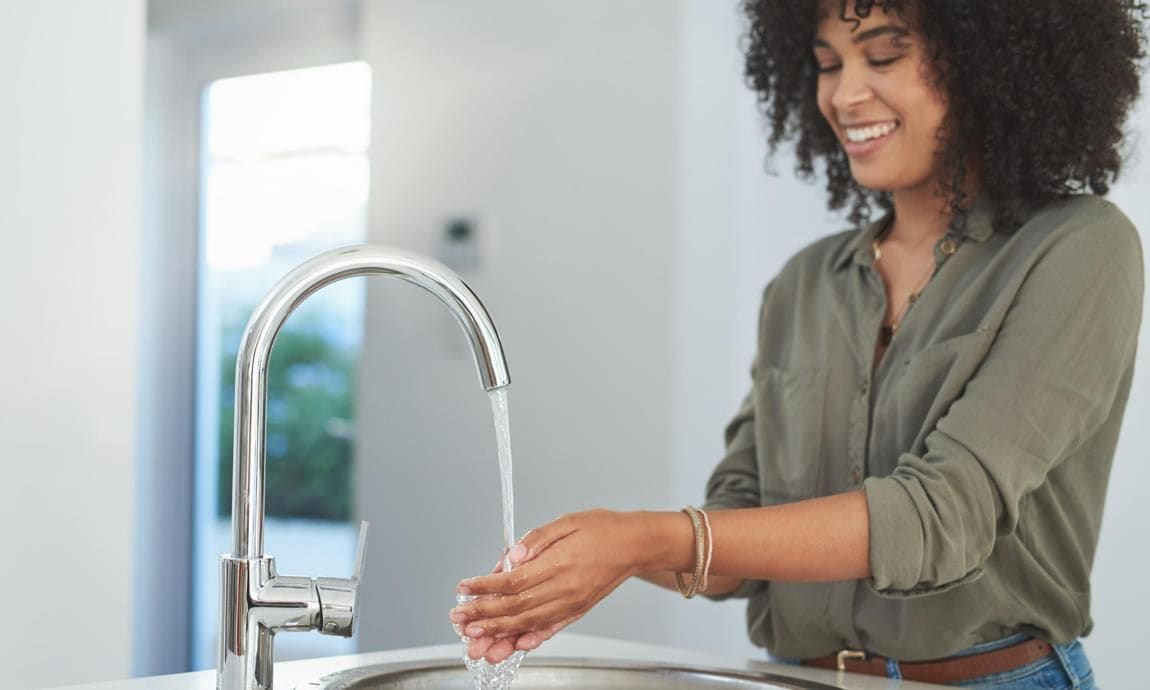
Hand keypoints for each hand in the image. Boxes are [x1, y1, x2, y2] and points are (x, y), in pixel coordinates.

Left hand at [451, 510, 645, 659]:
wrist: (636, 544)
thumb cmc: (603, 529)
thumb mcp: (568, 521)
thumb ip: (538, 538)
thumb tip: (513, 554)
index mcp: (559, 563)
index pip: (513, 581)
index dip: (485, 587)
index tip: (464, 588)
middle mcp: (564, 589)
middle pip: (516, 607)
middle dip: (483, 615)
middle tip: (459, 619)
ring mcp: (571, 603)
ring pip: (529, 624)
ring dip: (500, 634)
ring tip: (477, 643)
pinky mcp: (577, 609)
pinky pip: (551, 628)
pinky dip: (531, 639)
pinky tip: (515, 646)